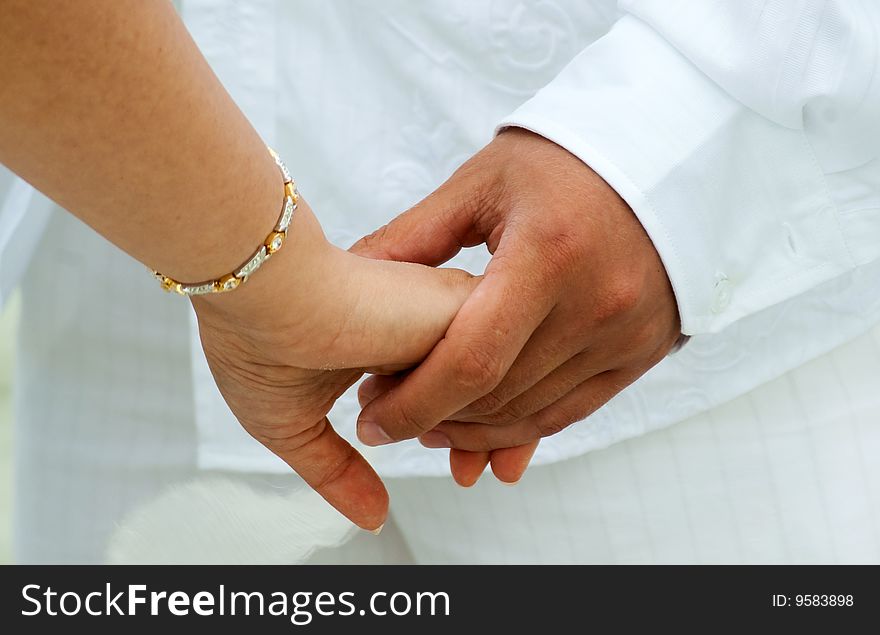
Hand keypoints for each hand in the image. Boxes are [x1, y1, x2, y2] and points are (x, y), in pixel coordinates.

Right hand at [191, 198, 475, 530]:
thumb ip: (337, 469)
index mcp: (390, 340)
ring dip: (488, 428)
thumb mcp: (293, 424)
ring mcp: (440, 312)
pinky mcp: (457, 303)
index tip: (461, 470)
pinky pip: (502, 365)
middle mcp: (420, 322)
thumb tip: (372, 518)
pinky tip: (463, 432)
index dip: (463, 435)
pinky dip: (487, 410)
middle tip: (471, 474)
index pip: (450, 389)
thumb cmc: (254, 342)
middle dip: (488, 436)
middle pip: (484, 382)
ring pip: (499, 376)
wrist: (254, 292)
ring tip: (468, 462)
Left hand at [353, 128, 680, 462]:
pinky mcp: (642, 351)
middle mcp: (597, 304)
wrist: (662, 158)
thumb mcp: (482, 183)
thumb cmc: (563, 160)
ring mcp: (627, 334)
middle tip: (386, 417)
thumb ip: (412, 238)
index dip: (413, 404)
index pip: (471, 360)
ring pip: (532, 414)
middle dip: (432, 419)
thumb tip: (351, 279)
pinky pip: (572, 411)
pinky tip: (480, 436)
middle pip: (498, 395)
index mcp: (549, 254)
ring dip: (472, 432)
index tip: (369, 420)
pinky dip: (521, 430)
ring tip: (426, 428)